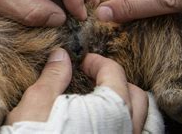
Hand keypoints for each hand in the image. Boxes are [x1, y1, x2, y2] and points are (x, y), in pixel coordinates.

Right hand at [4, 50, 148, 133]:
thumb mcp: (38, 101)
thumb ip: (54, 76)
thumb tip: (61, 56)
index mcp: (110, 110)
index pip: (115, 73)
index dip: (97, 63)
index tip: (82, 63)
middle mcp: (126, 131)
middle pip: (136, 96)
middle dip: (117, 83)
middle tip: (93, 80)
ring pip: (142, 122)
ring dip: (127, 107)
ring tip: (105, 104)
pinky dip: (127, 128)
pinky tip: (107, 126)